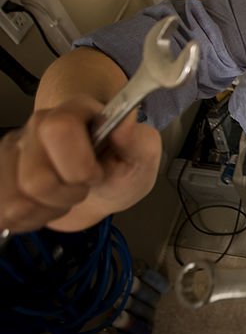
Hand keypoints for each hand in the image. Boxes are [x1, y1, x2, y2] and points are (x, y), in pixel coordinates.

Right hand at [0, 97, 161, 233]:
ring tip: (66, 196)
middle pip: (35, 178)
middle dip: (67, 194)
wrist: (102, 188)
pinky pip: (4, 215)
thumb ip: (139, 141)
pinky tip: (47, 206)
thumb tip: (124, 124)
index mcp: (75, 112)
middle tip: (83, 186)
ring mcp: (12, 153)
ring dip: (48, 210)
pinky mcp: (1, 179)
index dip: (80, 164)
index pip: (59, 129)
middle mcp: (36, 127)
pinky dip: (30, 221)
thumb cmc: (122, 168)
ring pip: (15, 201)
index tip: (96, 173)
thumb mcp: (144, 156)